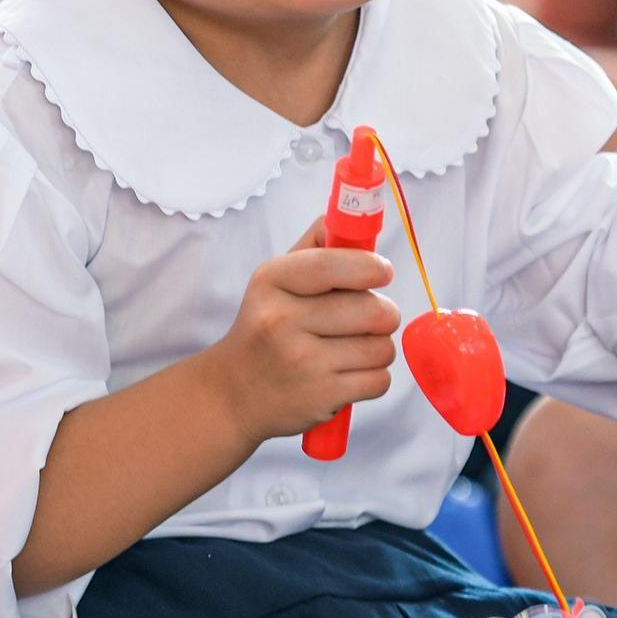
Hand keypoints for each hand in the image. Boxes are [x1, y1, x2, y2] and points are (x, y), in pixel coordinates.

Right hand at [206, 217, 400, 441]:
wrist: (232, 393)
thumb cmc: (264, 328)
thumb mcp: (274, 281)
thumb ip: (314, 247)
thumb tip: (351, 219)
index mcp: (272, 282)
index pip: (331, 265)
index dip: (369, 267)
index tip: (383, 272)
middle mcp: (282, 320)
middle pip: (372, 310)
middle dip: (383, 314)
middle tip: (369, 318)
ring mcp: (302, 362)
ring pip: (381, 348)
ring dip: (378, 348)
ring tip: (353, 349)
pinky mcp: (320, 398)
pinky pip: (379, 381)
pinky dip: (373, 378)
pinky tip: (348, 374)